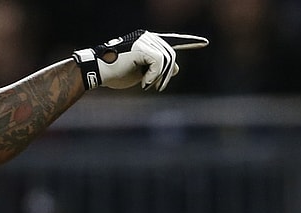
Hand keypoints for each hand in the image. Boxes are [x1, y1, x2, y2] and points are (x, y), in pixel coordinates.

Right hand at [73, 30, 208, 90]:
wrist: (96, 71)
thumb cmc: (115, 73)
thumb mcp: (141, 72)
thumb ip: (158, 68)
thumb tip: (176, 68)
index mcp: (148, 41)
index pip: (172, 41)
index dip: (189, 41)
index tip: (204, 43)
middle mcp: (148, 37)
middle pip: (171, 56)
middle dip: (166, 75)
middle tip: (157, 87)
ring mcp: (145, 40)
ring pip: (167, 60)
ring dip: (160, 78)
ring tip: (148, 85)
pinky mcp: (142, 47)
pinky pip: (159, 63)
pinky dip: (153, 76)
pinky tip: (143, 83)